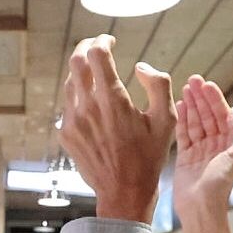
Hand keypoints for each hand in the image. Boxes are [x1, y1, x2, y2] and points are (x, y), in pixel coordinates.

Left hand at [60, 34, 175, 223]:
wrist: (124, 192)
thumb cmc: (148, 157)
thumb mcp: (166, 119)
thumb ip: (158, 84)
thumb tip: (141, 66)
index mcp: (112, 101)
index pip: (97, 54)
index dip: (102, 41)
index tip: (110, 40)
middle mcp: (87, 107)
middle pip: (76, 61)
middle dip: (86, 47)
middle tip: (96, 46)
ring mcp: (72, 121)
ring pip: (70, 82)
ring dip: (81, 71)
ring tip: (95, 73)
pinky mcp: (66, 134)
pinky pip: (68, 105)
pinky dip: (78, 95)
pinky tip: (92, 101)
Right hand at [173, 74, 232, 218]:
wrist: (201, 205)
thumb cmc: (221, 183)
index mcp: (229, 143)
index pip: (221, 115)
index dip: (214, 99)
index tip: (206, 84)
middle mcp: (215, 144)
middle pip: (207, 115)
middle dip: (201, 97)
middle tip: (193, 80)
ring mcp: (199, 149)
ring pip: (195, 121)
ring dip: (191, 104)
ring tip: (185, 88)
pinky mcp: (185, 156)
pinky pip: (183, 133)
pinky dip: (182, 119)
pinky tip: (179, 105)